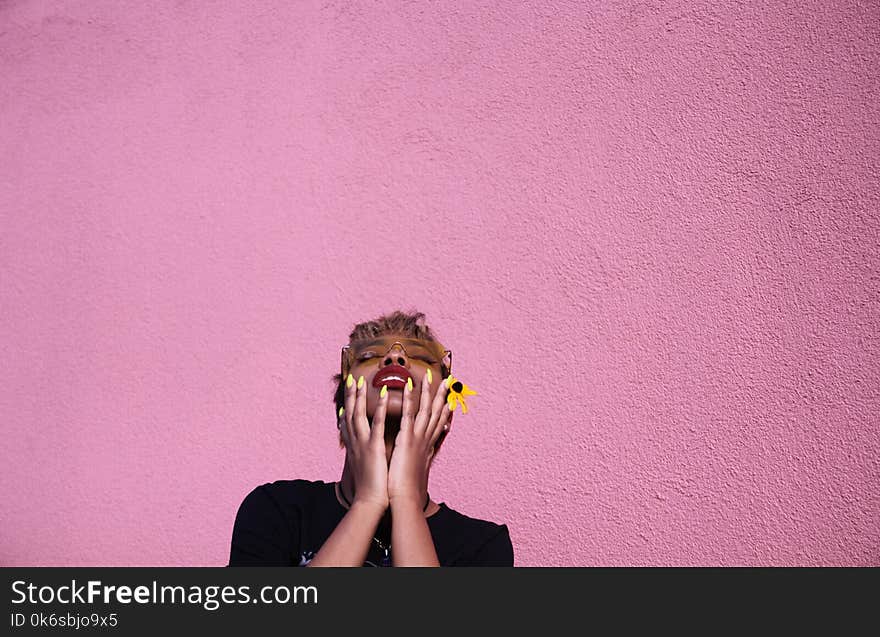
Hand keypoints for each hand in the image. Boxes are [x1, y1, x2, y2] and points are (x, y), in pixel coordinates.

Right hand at [338, 374, 389, 511]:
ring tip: (362, 380)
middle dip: (350, 396)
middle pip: (350, 414)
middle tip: (352, 379)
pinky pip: (378, 423)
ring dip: (360, 396)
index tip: (347, 395)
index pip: (347, 423)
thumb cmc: (370, 488)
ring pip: (359, 415)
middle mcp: (355, 442)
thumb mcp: (364, 468)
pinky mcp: (374, 447)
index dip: (346, 407)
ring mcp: (364, 443)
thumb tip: (364, 452)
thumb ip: (364, 456)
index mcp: (353, 447)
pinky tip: (384, 394)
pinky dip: (380, 407)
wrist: (369, 502)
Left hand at [387, 374, 452, 506]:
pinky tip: (410, 386)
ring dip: (429, 392)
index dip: (445, 410)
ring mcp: (417, 438)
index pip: (438, 424)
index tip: (450, 398)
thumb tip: (424, 457)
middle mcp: (425, 439)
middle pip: (436, 413)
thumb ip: (420, 460)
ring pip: (425, 410)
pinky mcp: (407, 439)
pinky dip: (410, 400)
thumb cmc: (407, 488)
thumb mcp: (417, 471)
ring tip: (431, 376)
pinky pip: (409, 415)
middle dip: (442, 396)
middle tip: (448, 381)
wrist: (405, 499)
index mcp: (427, 446)